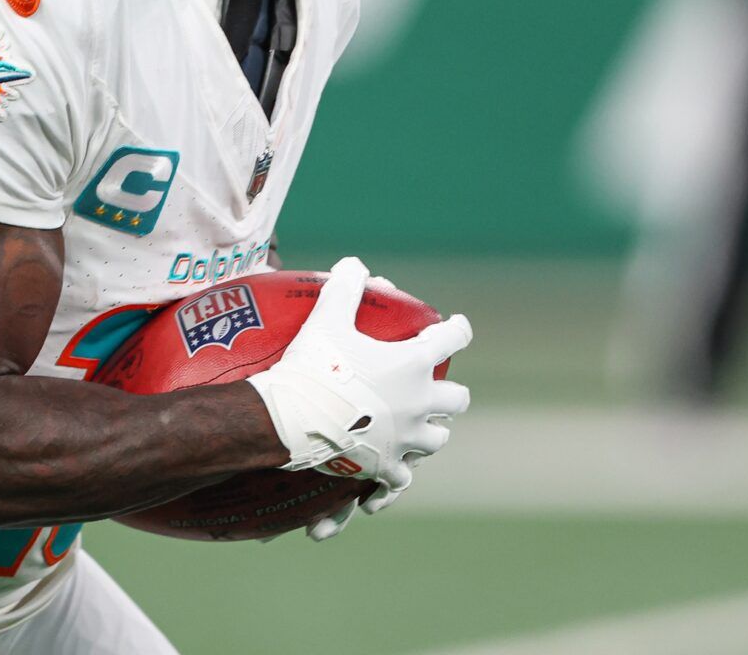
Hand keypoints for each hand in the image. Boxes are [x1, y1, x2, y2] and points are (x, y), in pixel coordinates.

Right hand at [247, 258, 471, 502]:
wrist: (289, 419)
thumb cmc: (314, 366)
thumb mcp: (327, 318)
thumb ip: (344, 288)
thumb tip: (354, 264)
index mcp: (413, 365)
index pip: (452, 340)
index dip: (458, 329)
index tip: (458, 327)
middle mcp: (419, 403)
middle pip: (456, 400)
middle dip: (449, 392)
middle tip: (433, 387)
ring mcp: (405, 439)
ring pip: (437, 439)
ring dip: (430, 431)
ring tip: (416, 428)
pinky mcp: (386, 466)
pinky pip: (401, 480)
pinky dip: (395, 478)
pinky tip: (385, 483)